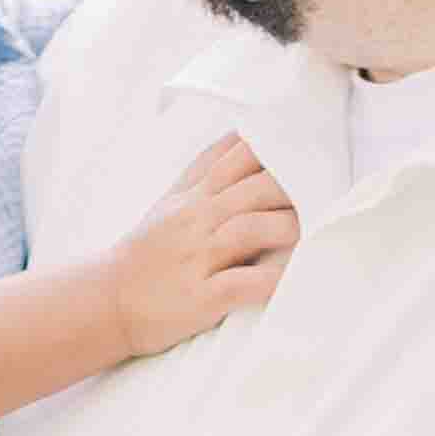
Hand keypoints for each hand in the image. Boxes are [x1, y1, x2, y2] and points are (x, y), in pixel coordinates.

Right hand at [101, 132, 297, 362]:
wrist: (107, 299)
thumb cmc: (147, 252)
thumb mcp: (171, 201)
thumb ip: (205, 171)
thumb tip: (240, 136)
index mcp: (195, 194)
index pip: (240, 154)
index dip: (279, 147)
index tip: (310, 147)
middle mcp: (197, 218)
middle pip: (256, 187)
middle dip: (296, 190)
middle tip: (327, 197)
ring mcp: (198, 256)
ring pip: (251, 228)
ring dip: (289, 229)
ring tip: (314, 234)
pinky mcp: (200, 296)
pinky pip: (243, 283)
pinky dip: (272, 280)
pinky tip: (293, 278)